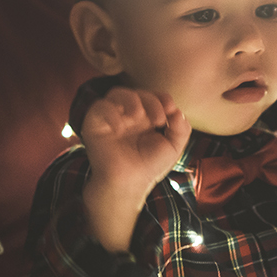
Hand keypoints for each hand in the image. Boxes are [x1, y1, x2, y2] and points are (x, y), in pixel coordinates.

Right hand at [81, 88, 190, 251]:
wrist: (129, 183)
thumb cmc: (149, 166)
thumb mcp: (173, 147)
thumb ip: (181, 128)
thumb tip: (177, 111)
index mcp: (145, 117)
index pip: (152, 96)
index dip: (162, 97)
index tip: (170, 108)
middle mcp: (127, 115)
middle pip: (136, 92)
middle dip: (150, 101)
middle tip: (158, 119)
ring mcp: (111, 118)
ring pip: (116, 93)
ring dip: (131, 100)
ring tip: (138, 116)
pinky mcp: (95, 124)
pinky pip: (99, 107)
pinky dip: (111, 113)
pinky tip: (119, 128)